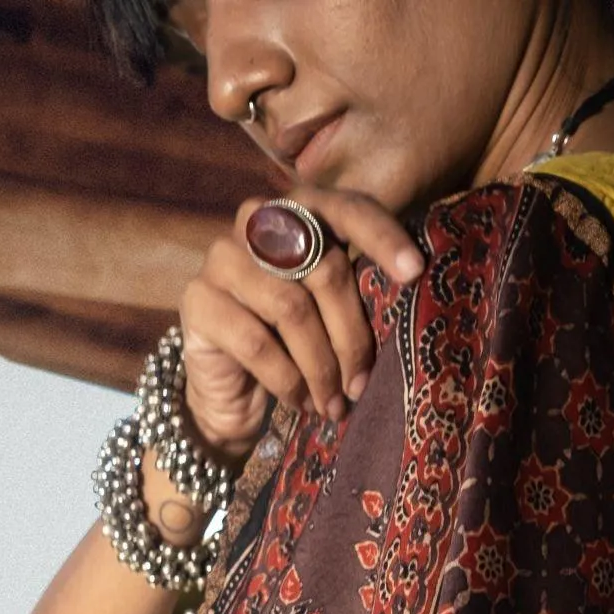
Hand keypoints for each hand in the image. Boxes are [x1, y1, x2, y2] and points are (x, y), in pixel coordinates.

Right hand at [179, 184, 424, 452]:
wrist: (229, 397)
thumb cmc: (290, 350)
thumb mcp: (329, 314)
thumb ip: (354, 288)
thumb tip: (410, 288)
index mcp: (296, 213)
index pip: (345, 209)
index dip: (381, 237)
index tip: (415, 272)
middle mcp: (255, 222)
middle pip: (322, 267)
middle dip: (350, 334)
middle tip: (361, 384)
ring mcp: (222, 259)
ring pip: (291, 308)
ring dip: (320, 366)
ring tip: (333, 404)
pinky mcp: (198, 301)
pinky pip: (257, 343)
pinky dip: (287, 381)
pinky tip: (300, 402)